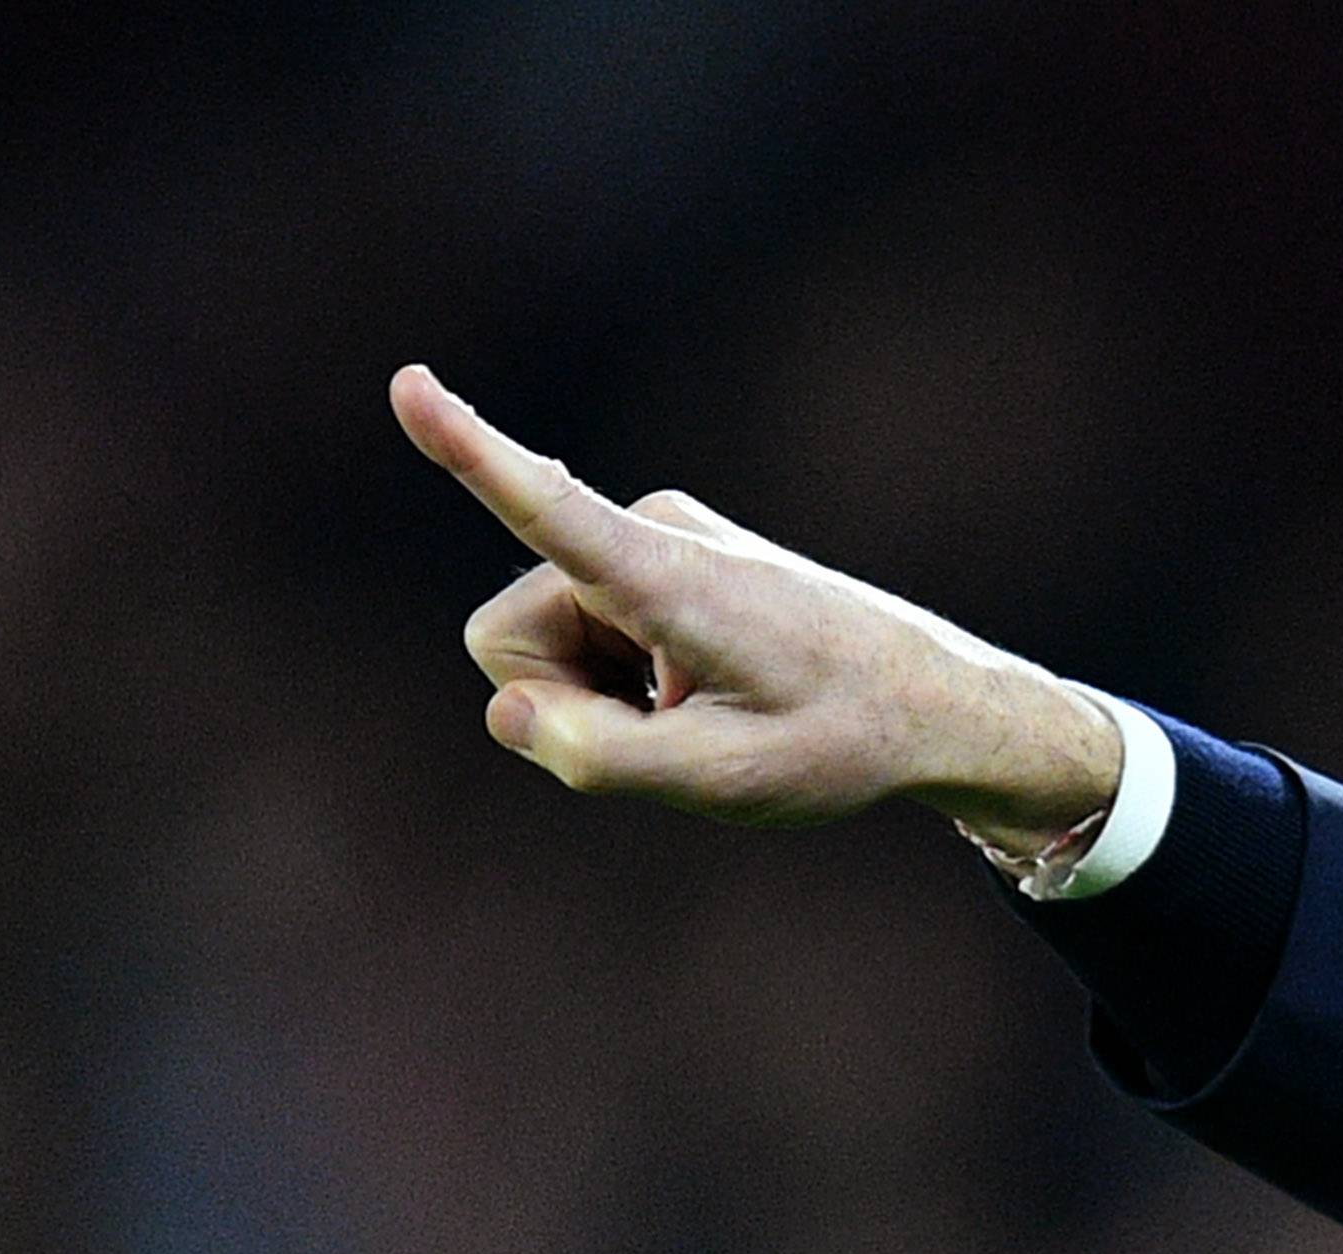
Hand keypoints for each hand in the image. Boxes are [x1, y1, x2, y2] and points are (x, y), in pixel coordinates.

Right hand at [389, 365, 1120, 854]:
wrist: (932, 702)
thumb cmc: (841, 741)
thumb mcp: (728, 781)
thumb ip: (602, 760)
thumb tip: (509, 712)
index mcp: (671, 579)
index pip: (551, 512)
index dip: (472, 454)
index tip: (409, 383)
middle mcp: (654, 532)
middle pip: (511, 639)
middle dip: (560, 703)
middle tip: (669, 736)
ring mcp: (657, 536)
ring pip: (543, 642)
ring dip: (598, 698)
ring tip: (697, 713)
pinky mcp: (660, 553)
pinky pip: (584, 632)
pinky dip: (622, 680)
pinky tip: (699, 692)